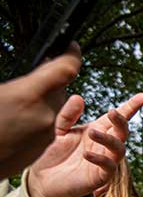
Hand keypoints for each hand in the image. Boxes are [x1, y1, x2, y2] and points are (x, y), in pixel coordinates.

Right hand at [0, 44, 81, 178]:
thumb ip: (22, 82)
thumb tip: (40, 71)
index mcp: (28, 96)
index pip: (66, 70)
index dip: (72, 55)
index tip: (72, 47)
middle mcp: (43, 115)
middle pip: (60, 88)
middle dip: (49, 81)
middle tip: (34, 76)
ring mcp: (45, 134)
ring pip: (54, 107)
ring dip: (42, 101)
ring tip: (17, 104)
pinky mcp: (41, 148)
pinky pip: (47, 125)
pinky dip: (37, 118)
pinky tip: (16, 120)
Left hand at [27, 92, 142, 196]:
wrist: (44, 180)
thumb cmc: (53, 154)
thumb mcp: (57, 131)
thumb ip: (67, 115)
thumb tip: (78, 97)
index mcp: (98, 130)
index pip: (118, 117)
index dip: (131, 106)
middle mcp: (105, 145)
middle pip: (122, 131)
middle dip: (121, 121)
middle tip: (113, 113)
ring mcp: (106, 161)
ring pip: (119, 148)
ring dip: (109, 140)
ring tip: (92, 133)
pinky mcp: (101, 177)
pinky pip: (108, 167)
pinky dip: (100, 159)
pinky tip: (86, 155)